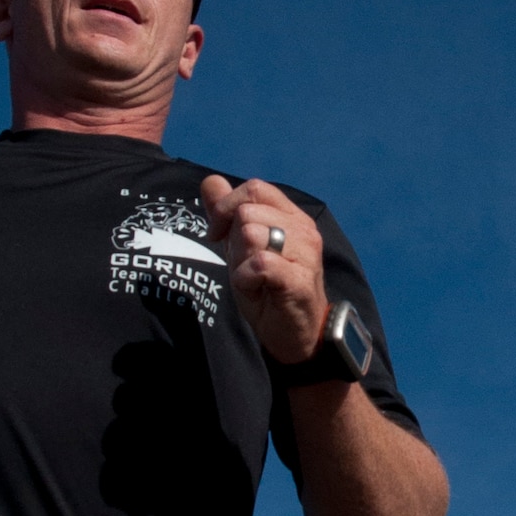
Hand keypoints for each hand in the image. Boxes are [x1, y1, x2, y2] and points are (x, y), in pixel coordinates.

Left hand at [201, 174, 330, 364]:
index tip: (218, 234)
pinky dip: (246, 279)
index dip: (227, 207)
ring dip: (240, 261)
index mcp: (291, 216)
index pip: (255, 188)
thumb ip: (227, 212)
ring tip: (252, 279)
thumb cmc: (269, 289)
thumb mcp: (241, 247)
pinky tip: (255, 290)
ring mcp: (305, 254)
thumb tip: (211, 181)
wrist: (297, 334)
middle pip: (248, 211)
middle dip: (233, 240)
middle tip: (243, 265)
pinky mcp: (299, 280)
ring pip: (251, 234)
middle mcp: (303, 230)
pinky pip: (259, 263)